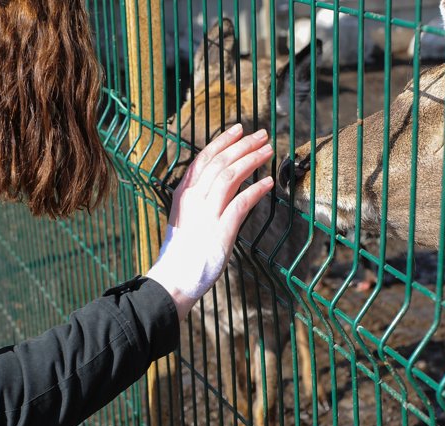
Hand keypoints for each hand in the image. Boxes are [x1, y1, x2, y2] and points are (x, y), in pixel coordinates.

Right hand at [146, 124, 273, 318]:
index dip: (223, 141)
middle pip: (220, 162)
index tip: (239, 129)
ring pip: (230, 176)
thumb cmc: (183, 251)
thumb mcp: (187, 217)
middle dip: (243, 145)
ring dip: (252, 160)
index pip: (204, 158)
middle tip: (262, 135)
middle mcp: (193, 198)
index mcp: (184, 193)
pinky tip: (269, 183)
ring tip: (269, 151)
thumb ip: (201, 199)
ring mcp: (206, 213)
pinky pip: (241, 203)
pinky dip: (256, 190)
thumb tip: (222, 185)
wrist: (175, 278)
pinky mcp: (220, 230)